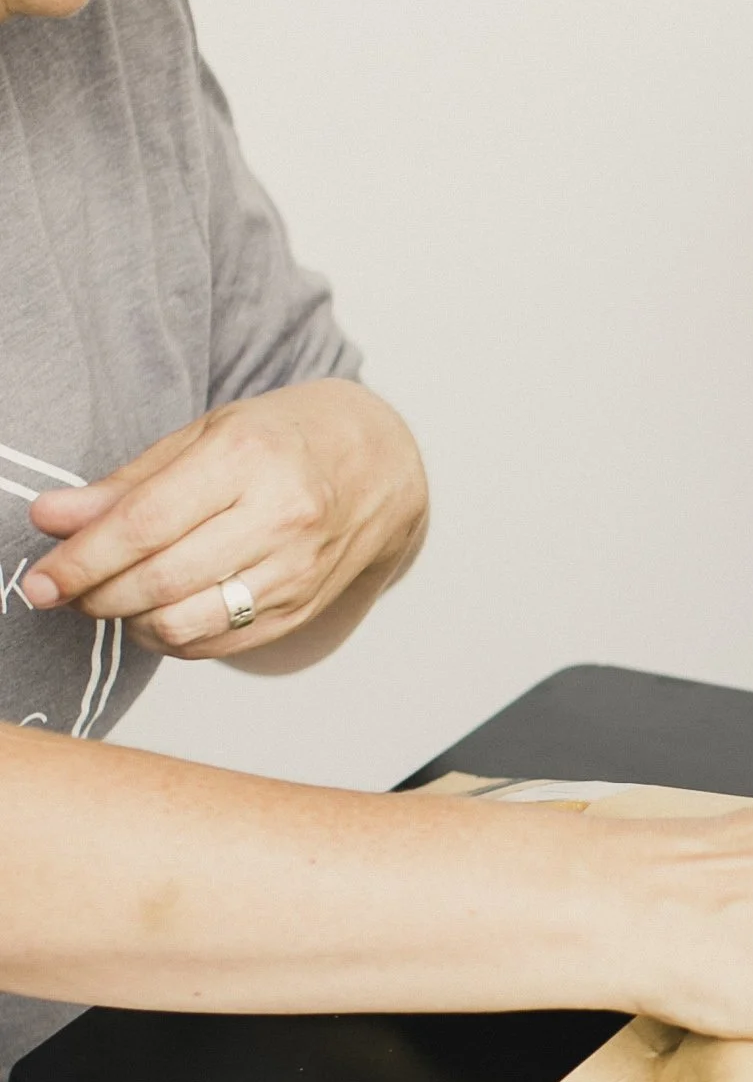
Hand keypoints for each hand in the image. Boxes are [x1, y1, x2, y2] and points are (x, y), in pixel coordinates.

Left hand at [22, 380, 427, 659]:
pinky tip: (159, 614)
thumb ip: (126, 484)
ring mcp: (298, 570)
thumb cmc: (284, 441)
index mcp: (248, 457)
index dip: (83, 558)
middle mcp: (281, 516)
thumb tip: (52, 519)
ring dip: (132, 621)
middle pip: (162, 579)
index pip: (145, 524)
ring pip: (189, 622)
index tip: (42, 579)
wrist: (380, 466)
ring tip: (114, 599)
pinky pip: (220, 644)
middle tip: (65, 590)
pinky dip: (174, 638)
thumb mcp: (203, 437)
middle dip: (96, 595)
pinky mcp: (304, 608)